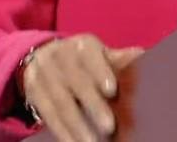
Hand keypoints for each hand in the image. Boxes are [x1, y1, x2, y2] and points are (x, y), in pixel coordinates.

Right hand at [21, 34, 143, 141]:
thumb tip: (141, 55)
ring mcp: (44, 75)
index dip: (100, 72)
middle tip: (109, 127)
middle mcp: (59, 56)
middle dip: (92, 105)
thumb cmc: (82, 59)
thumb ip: (118, 58)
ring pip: (61, 103)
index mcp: (81, 45)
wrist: (40, 56)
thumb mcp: (98, 53)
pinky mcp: (35, 94)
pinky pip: (49, 116)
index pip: (90, 56)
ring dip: (77, 126)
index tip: (112, 90)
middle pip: (76, 82)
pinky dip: (63, 133)